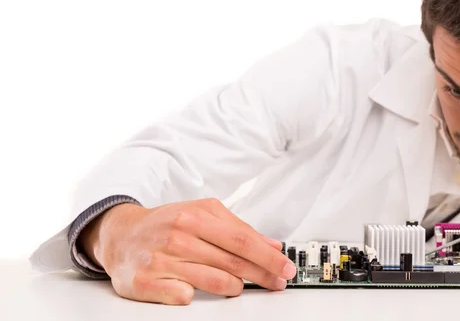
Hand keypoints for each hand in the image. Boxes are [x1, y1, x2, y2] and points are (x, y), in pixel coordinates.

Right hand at [79, 198, 296, 304]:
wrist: (121, 235)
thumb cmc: (166, 223)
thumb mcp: (201, 215)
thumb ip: (237, 228)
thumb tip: (271, 244)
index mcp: (196, 216)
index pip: (243, 240)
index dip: (269, 256)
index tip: (286, 267)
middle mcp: (179, 236)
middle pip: (233, 262)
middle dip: (262, 275)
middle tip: (277, 282)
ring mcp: (163, 260)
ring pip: (215, 282)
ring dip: (234, 287)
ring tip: (237, 286)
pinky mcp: (147, 283)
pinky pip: (185, 297)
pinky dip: (197, 296)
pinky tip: (197, 290)